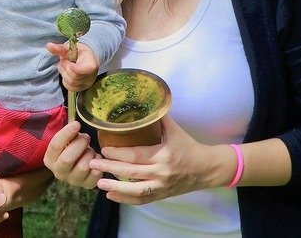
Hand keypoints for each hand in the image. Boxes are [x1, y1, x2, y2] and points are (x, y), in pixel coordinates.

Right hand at [43, 121, 101, 188]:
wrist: (78, 164)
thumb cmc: (71, 148)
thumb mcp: (65, 140)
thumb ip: (68, 134)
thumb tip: (75, 124)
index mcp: (49, 160)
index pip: (55, 146)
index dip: (66, 134)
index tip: (77, 124)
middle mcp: (58, 172)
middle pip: (68, 158)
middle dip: (80, 144)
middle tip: (85, 137)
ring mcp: (72, 181)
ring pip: (83, 166)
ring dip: (89, 154)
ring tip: (90, 149)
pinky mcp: (86, 185)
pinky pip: (95, 174)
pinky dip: (98, 163)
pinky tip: (95, 158)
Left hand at [45, 42, 98, 91]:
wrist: (86, 58)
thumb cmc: (77, 52)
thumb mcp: (69, 48)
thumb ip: (59, 48)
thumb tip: (48, 45)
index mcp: (91, 62)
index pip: (88, 69)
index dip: (76, 68)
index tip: (70, 64)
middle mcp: (92, 74)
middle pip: (75, 76)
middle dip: (66, 68)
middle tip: (64, 61)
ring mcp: (87, 83)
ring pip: (71, 83)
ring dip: (64, 74)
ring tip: (64, 66)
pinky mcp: (82, 88)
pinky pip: (70, 88)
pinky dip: (65, 80)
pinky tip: (66, 73)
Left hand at [89, 116, 232, 203]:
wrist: (207, 169)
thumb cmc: (189, 146)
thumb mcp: (174, 129)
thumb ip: (158, 117)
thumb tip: (143, 99)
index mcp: (164, 155)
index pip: (136, 155)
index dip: (118, 153)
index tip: (103, 148)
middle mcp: (162, 173)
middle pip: (131, 172)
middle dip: (110, 168)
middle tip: (93, 162)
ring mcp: (161, 187)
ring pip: (135, 191)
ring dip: (115, 188)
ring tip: (98, 183)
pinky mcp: (161, 195)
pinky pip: (142, 200)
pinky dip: (125, 199)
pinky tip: (111, 195)